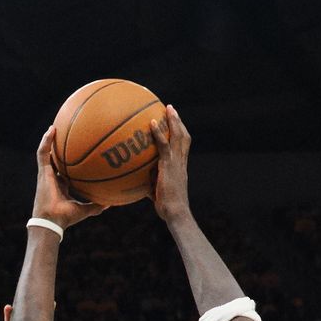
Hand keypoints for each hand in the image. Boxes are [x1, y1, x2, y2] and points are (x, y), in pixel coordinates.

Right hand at [32, 126, 106, 228]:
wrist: (52, 220)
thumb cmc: (66, 218)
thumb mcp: (86, 210)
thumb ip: (97, 205)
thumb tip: (112, 202)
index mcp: (61, 185)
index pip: (64, 171)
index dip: (69, 162)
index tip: (77, 153)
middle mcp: (53, 177)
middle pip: (55, 160)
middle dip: (58, 148)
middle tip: (65, 136)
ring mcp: (46, 174)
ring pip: (46, 153)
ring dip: (49, 140)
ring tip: (55, 127)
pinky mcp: (42, 172)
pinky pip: (42, 152)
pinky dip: (46, 141)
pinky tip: (52, 129)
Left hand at [150, 105, 191, 222]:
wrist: (175, 212)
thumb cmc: (166, 208)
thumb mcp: (156, 193)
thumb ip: (149, 184)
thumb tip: (136, 183)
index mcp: (180, 168)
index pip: (183, 147)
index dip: (180, 134)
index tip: (175, 125)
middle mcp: (181, 162)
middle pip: (184, 137)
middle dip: (178, 122)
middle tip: (171, 110)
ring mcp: (176, 163)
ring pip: (178, 137)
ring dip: (173, 121)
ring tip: (167, 108)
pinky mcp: (169, 166)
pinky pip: (164, 145)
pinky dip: (158, 133)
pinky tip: (152, 123)